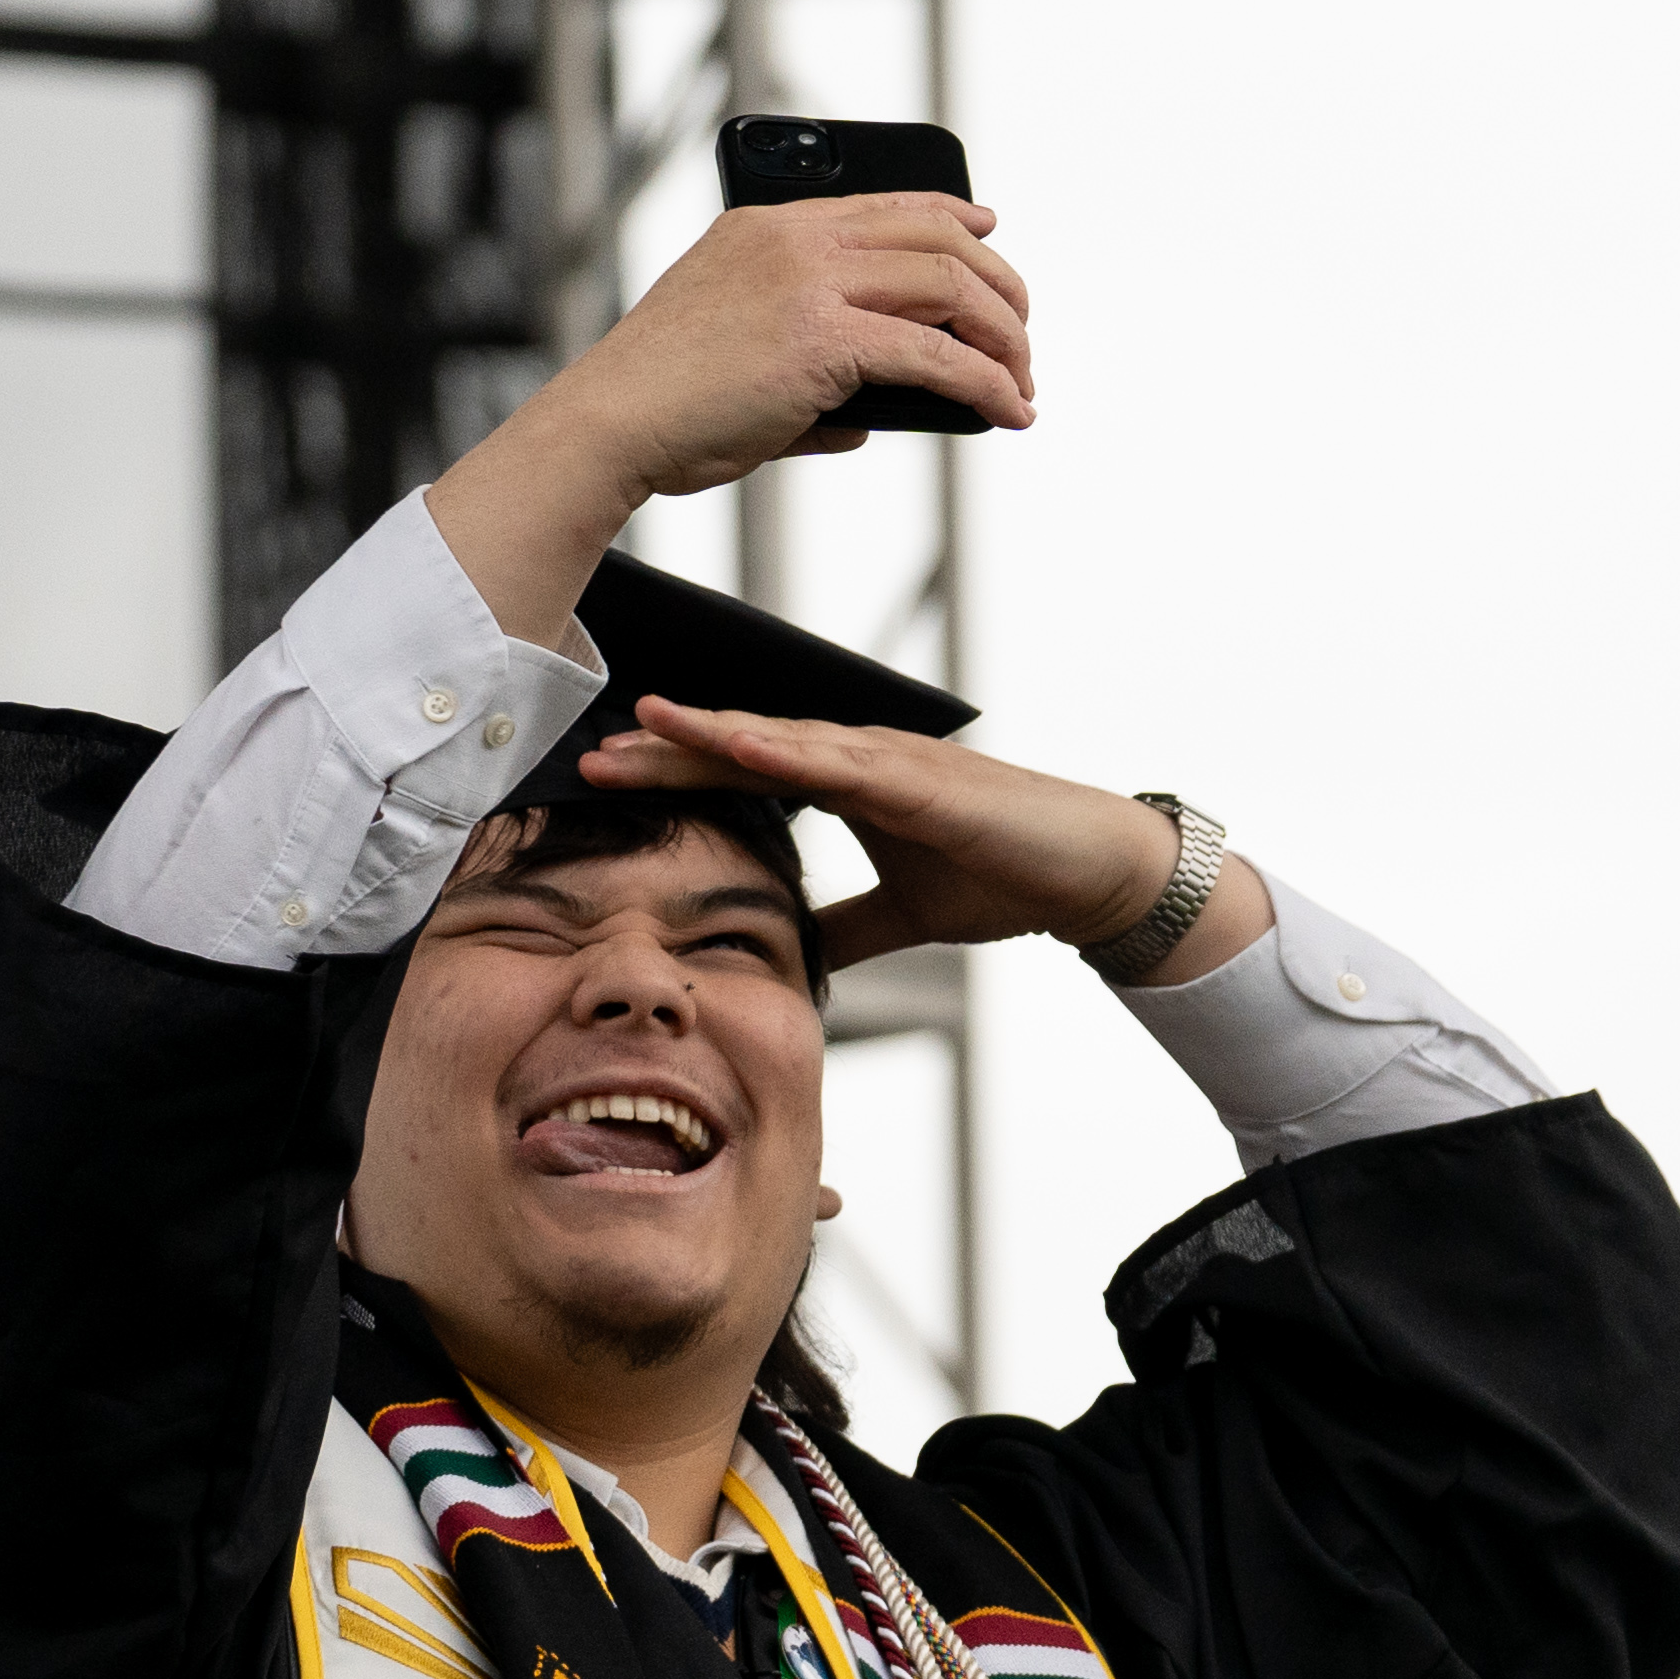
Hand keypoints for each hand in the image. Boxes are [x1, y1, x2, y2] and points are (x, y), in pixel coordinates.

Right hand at [424, 201, 1037, 643]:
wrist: (612, 422)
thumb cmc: (666, 399)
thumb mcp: (740, 346)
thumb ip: (810, 357)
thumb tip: (874, 410)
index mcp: (767, 228)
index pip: (883, 203)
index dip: (953, 217)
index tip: (990, 234)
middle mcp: (793, 241)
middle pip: (935, 240)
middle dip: (998, 288)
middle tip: (1022, 337)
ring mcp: (807, 283)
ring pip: (948, 286)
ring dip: (1003, 338)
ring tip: (1022, 383)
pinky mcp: (821, 340)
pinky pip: (934, 354)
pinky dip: (985, 383)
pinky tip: (1006, 410)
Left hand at [574, 698, 1236, 981]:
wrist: (1091, 875)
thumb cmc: (1006, 877)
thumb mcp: (903, 913)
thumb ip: (846, 925)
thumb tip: (792, 953)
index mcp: (850, 782)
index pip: (743, 772)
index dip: (675, 774)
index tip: (606, 784)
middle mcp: (860, 758)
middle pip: (745, 746)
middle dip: (668, 750)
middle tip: (588, 758)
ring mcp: (891, 762)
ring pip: (782, 742)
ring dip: (711, 735)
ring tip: (644, 725)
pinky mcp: (923, 781)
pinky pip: (843, 764)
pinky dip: (787, 753)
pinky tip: (736, 744)